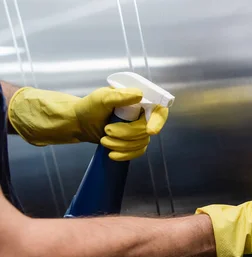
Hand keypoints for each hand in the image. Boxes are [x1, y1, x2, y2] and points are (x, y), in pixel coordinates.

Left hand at [8, 86, 167, 160]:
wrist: (79, 123)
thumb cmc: (89, 107)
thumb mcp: (101, 97)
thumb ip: (120, 95)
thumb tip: (140, 95)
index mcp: (140, 101)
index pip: (159, 111)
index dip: (158, 121)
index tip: (150, 130)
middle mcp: (143, 115)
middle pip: (146, 130)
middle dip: (127, 134)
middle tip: (107, 130)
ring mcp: (139, 130)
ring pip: (141, 143)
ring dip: (122, 145)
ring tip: (104, 140)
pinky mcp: (134, 143)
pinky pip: (137, 152)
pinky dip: (124, 154)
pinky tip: (112, 154)